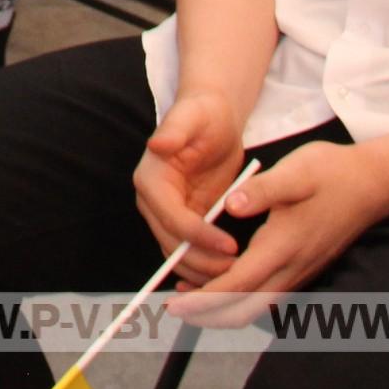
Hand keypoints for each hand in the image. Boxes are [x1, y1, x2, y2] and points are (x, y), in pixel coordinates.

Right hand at [133, 91, 249, 287]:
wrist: (213, 120)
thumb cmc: (204, 115)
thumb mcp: (192, 117)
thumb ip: (175, 130)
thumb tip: (156, 145)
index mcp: (150, 180)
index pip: (172, 218)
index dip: (199, 236)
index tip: (229, 245)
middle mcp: (152, 201)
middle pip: (173, 243)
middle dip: (203, 260)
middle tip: (237, 268)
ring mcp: (165, 214)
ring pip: (178, 254)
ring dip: (204, 270)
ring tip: (237, 274)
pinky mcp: (182, 221)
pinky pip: (189, 252)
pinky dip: (205, 266)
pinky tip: (229, 272)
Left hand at [169, 141, 388, 327]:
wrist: (373, 183)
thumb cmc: (331, 173)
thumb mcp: (295, 172)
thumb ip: (263, 190)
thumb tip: (231, 204)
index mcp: (283, 246)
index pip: (236, 285)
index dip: (204, 299)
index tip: (176, 304)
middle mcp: (292, 268)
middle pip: (244, 308)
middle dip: (208, 313)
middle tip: (175, 308)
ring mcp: (300, 271)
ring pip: (256, 306)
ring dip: (222, 307)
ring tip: (189, 298)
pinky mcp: (303, 267)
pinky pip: (267, 295)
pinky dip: (240, 297)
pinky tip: (222, 281)